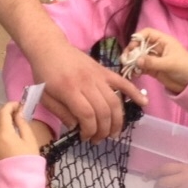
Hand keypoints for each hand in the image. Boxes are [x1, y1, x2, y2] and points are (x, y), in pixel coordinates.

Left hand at [0, 102, 40, 163]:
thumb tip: (18, 113)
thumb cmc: (28, 161)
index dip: (11, 105)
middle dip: (3, 112)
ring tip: (4, 123)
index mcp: (4, 133)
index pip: (3, 112)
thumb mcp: (30, 140)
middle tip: (14, 114)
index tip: (18, 105)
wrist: (18, 182)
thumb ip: (22, 124)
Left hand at [30, 40, 145, 142]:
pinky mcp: (105, 71)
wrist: (50, 48)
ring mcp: (98, 76)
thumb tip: (76, 127)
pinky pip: (123, 82)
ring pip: (114, 101)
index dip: (89, 131)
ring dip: (117, 121)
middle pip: (103, 111)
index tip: (85, 138)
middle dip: (103, 130)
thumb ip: (61, 113)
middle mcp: (87, 83)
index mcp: (69, 90)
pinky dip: (134, 93)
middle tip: (98, 139)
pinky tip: (143, 104)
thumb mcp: (45, 97)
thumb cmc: (44, 74)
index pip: (87, 115)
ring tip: (114, 133)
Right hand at [128, 28, 187, 94]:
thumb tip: (137, 60)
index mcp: (163, 41)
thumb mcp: (169, 64)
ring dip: (132, 61)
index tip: (132, 46)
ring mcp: (154, 59)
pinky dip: (135, 69)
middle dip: (132, 51)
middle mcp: (157, 48)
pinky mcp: (152, 69)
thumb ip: (153, 62)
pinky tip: (133, 73)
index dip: (138, 37)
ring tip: (126, 67)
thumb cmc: (185, 68)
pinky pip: (141, 67)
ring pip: (139, 56)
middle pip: (140, 45)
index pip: (147, 33)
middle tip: (126, 59)